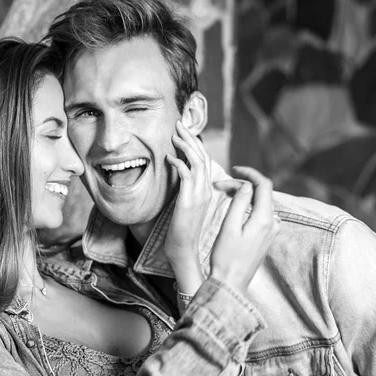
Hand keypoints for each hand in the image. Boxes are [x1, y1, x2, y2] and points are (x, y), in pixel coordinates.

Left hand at [164, 121, 212, 294]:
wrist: (183, 251)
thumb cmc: (181, 232)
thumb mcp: (184, 206)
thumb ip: (184, 190)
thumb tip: (176, 176)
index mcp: (206, 191)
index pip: (204, 161)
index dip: (195, 145)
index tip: (183, 133)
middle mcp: (206, 190)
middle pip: (202, 156)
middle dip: (190, 138)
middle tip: (179, 124)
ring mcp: (199, 194)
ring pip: (197, 161)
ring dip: (186, 145)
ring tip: (174, 133)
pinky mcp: (189, 200)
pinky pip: (186, 174)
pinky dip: (178, 162)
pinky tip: (168, 157)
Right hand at [210, 166, 279, 293]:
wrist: (231, 284)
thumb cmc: (226, 258)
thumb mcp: (229, 227)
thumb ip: (239, 202)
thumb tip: (246, 185)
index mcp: (264, 219)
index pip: (264, 185)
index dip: (250, 173)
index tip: (233, 169)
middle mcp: (272, 224)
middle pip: (261, 193)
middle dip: (242, 185)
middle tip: (220, 185)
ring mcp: (271, 231)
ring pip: (260, 203)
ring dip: (244, 195)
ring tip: (224, 194)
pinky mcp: (266, 238)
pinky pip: (260, 214)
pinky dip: (248, 206)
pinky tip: (234, 207)